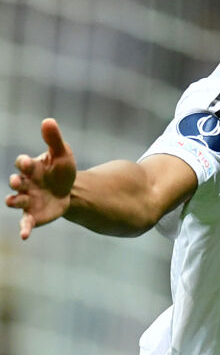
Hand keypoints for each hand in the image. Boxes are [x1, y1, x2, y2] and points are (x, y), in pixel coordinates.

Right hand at [5, 118, 76, 239]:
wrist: (68, 190)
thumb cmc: (61, 169)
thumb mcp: (62, 154)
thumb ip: (54, 139)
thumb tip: (48, 120)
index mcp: (31, 168)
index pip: (22, 163)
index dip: (23, 163)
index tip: (27, 162)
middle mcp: (25, 184)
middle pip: (15, 182)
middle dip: (15, 182)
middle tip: (18, 181)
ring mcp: (27, 200)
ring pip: (15, 200)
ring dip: (14, 200)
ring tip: (13, 201)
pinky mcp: (32, 215)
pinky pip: (25, 223)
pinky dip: (23, 229)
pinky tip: (24, 236)